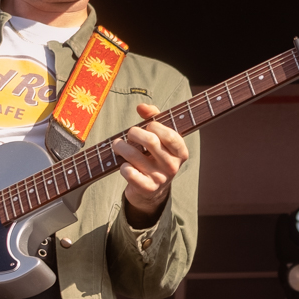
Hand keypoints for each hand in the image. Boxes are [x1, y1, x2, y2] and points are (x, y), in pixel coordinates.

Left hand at [113, 102, 188, 224]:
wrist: (152, 191)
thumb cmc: (155, 157)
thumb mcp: (160, 138)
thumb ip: (153, 118)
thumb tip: (141, 107)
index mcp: (180, 153)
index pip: (169, 135)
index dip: (154, 126)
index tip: (147, 126)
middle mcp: (173, 166)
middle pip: (150, 141)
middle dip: (134, 133)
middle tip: (129, 134)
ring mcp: (160, 178)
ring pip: (133, 155)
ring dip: (120, 146)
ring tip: (118, 145)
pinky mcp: (147, 188)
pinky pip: (129, 172)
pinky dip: (122, 166)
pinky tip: (124, 166)